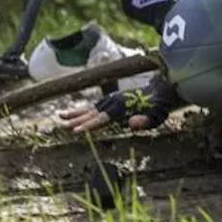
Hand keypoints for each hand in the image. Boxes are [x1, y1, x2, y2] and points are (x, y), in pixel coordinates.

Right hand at [59, 76, 177, 133]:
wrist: (161, 91)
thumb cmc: (158, 107)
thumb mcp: (156, 117)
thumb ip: (144, 121)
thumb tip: (132, 124)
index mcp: (121, 108)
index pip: (101, 119)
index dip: (88, 125)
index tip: (76, 130)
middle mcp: (113, 102)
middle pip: (91, 113)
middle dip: (76, 119)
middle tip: (62, 125)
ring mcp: (112, 100)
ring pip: (90, 108)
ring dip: (76, 112)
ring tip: (61, 115)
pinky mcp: (112, 99)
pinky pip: (95, 105)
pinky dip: (84, 109)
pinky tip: (77, 113)